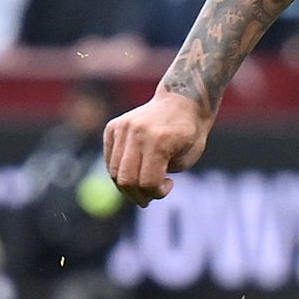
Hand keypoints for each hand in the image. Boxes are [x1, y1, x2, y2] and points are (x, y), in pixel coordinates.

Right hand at [104, 90, 211, 205]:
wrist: (182, 100)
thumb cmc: (189, 133)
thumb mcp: (186, 159)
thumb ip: (162, 176)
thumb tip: (138, 191)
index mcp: (160, 140)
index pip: (148, 182)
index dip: (157, 193)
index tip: (168, 186)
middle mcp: (137, 132)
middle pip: (126, 180)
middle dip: (137, 196)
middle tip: (148, 198)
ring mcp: (122, 127)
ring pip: (114, 171)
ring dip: (127, 185)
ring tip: (143, 184)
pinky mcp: (113, 127)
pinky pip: (110, 159)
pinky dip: (120, 171)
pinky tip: (136, 168)